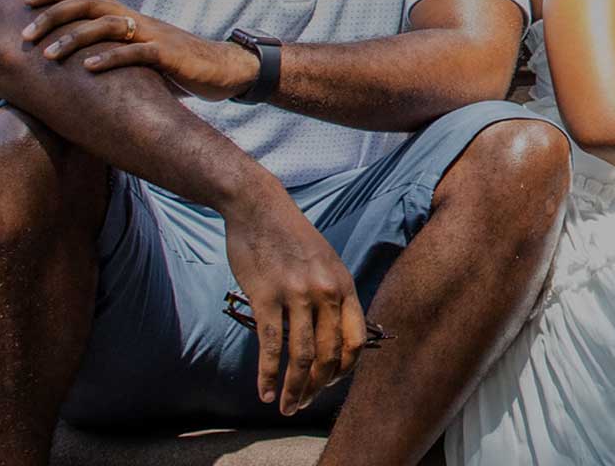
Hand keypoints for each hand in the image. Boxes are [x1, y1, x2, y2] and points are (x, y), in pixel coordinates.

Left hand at [21, 0, 255, 100]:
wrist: (223, 68)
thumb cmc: (177, 63)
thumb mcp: (140, 49)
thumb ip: (114, 47)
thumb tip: (78, 57)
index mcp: (128, 15)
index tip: (26, 0)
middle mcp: (136, 19)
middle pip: (89, 3)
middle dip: (53, 15)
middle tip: (25, 32)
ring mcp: (152, 36)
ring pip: (107, 26)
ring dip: (74, 38)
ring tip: (48, 55)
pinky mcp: (167, 56)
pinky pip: (136, 53)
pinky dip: (111, 59)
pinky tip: (89, 69)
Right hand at [223, 192, 367, 414]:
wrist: (258, 207)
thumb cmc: (291, 237)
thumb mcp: (326, 262)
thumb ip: (334, 295)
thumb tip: (336, 333)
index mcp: (344, 286)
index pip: (355, 341)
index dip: (344, 371)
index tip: (329, 384)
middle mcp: (325, 293)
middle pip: (329, 355)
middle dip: (318, 388)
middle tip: (305, 405)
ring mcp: (296, 295)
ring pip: (301, 357)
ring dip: (294, 389)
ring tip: (286, 407)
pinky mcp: (265, 296)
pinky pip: (271, 345)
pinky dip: (268, 374)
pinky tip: (264, 391)